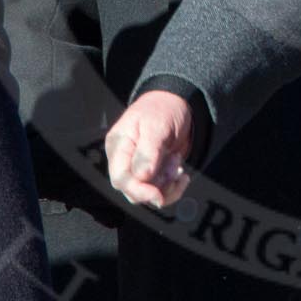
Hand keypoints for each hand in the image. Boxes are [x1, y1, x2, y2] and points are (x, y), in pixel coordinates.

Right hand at [104, 89, 194, 207]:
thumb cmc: (163, 110)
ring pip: (148, 194)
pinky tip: (181, 173)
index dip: (138, 190)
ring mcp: (138, 168)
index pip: (120, 178)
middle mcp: (125, 160)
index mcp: (119, 146)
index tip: (158, 195)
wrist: (178, 105)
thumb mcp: (157, 126)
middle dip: (157, 187)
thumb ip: (148, 152)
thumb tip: (141, 176)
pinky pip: (160, 191)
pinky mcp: (152, 173)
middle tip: (175, 166)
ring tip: (177, 162)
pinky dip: (173, 186)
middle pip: (133, 190)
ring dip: (168, 185)